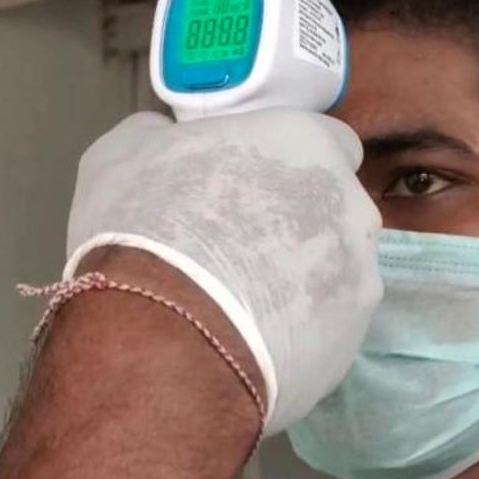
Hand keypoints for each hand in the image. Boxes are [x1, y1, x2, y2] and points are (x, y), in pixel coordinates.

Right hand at [64, 110, 381, 432]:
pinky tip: (250, 345)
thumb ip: (157, 134)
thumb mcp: (121, 153)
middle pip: (334, 210)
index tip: (255, 185)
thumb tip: (162, 135)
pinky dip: (296, 335)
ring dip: (299, 283)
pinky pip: (326, 330)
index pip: (330, 142)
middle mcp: (350, 206)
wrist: (160, 338)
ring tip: (240, 307)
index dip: (292, 163)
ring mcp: (358, 278)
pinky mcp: (350, 343)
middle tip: (240, 249)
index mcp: (307, 144)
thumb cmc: (144, 228)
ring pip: (335, 275)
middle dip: (298, 226)